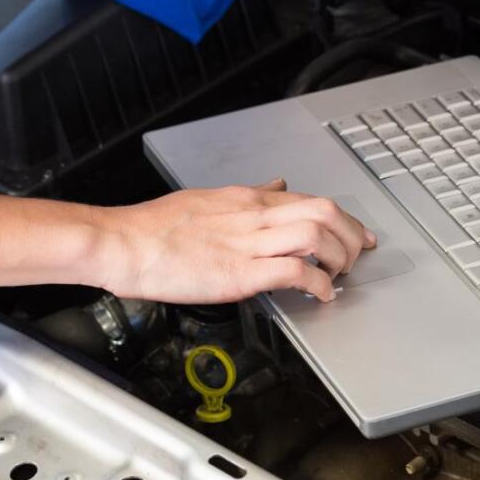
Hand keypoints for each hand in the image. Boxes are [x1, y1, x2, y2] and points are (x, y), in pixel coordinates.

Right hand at [93, 180, 375, 303]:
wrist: (122, 243)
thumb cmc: (154, 227)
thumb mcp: (208, 198)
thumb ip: (247, 195)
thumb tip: (276, 185)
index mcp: (245, 198)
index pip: (307, 198)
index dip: (340, 217)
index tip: (354, 233)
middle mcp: (252, 215)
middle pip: (323, 210)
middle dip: (350, 233)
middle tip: (357, 255)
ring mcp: (248, 242)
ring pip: (316, 235)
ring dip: (338, 258)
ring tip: (337, 276)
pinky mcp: (240, 272)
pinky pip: (294, 272)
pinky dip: (317, 284)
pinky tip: (319, 295)